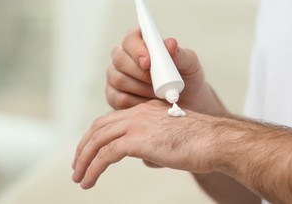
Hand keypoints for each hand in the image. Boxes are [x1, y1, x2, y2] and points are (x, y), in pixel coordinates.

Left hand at [72, 100, 219, 188]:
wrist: (214, 141)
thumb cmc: (200, 142)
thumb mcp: (172, 138)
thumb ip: (154, 144)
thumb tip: (145, 158)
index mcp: (146, 110)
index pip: (112, 119)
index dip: (97, 136)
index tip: (90, 151)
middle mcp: (138, 113)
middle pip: (99, 127)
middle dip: (84, 146)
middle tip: (78, 165)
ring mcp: (137, 124)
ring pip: (98, 141)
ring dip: (84, 160)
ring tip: (79, 177)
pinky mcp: (137, 140)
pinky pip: (106, 155)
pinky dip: (93, 169)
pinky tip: (89, 181)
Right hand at [106, 27, 223, 112]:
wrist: (187, 103)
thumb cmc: (186, 78)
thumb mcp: (190, 65)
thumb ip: (181, 54)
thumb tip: (170, 44)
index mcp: (140, 42)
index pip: (131, 39)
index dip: (137, 49)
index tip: (148, 62)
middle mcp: (124, 56)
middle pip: (119, 58)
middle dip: (138, 72)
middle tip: (156, 83)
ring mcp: (116, 76)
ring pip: (119, 79)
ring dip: (140, 88)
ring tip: (159, 94)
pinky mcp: (114, 95)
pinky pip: (119, 99)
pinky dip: (137, 103)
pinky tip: (150, 104)